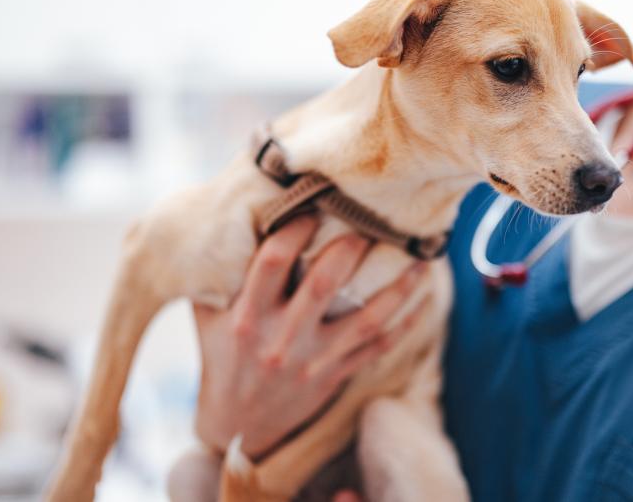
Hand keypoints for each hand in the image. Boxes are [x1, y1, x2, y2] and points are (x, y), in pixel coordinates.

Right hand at [193, 215, 427, 458]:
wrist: (238, 425)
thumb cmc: (222, 355)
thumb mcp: (208, 316)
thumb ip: (221, 275)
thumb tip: (233, 217)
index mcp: (248, 318)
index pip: (272, 263)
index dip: (294, 230)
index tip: (312, 206)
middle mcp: (283, 339)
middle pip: (323, 286)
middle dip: (349, 250)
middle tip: (370, 222)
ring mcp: (314, 360)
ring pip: (366, 318)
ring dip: (398, 287)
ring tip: (421, 258)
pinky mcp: (336, 375)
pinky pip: (379, 347)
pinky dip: (405, 322)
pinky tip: (424, 298)